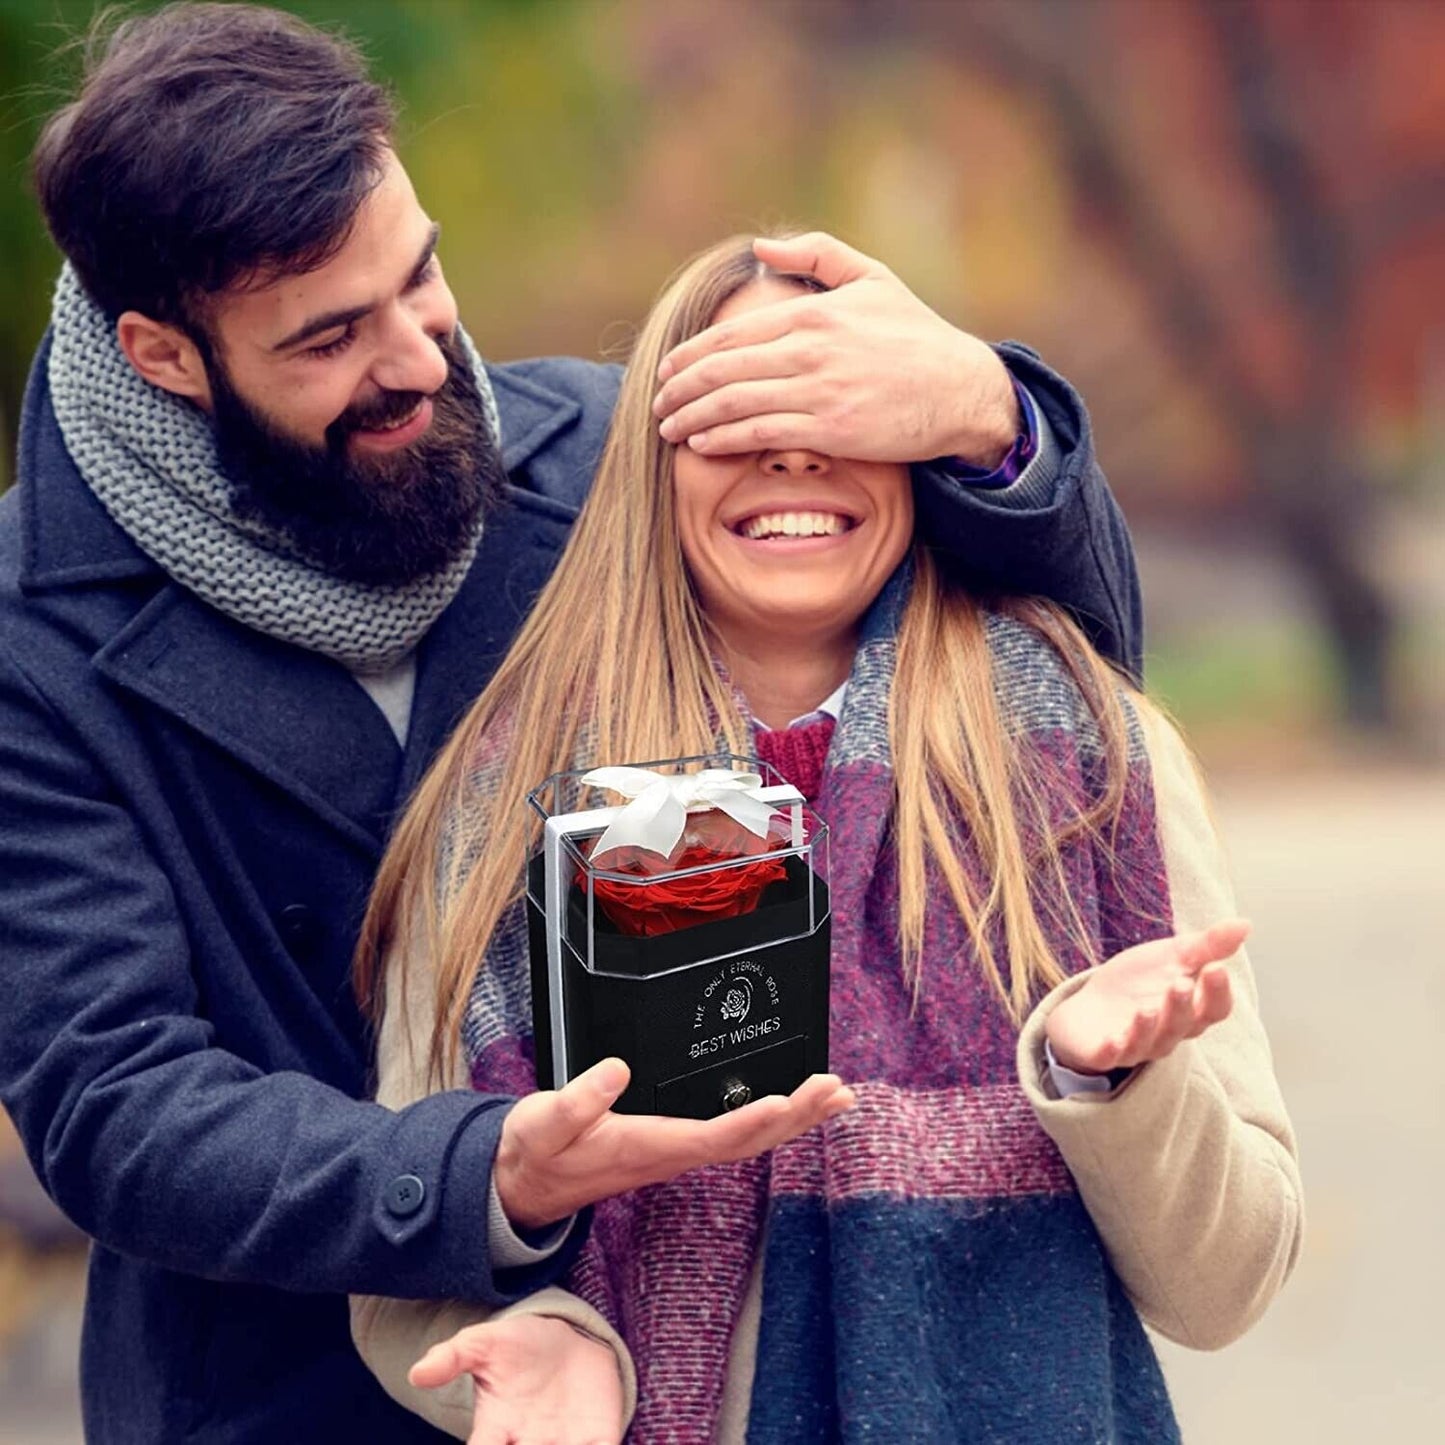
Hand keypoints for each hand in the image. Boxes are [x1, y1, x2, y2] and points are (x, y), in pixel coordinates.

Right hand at [409, 1313, 623, 1444]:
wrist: (568, 1341)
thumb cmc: (519, 1348)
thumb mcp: (485, 1343)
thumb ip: (452, 1357)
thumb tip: (416, 1372)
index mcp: (496, 1430)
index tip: (490, 1443)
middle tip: (531, 1443)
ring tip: (560, 1443)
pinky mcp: (599, 1438)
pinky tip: (602, 1444)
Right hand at [494, 1059, 852, 1228]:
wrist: (526, 1184)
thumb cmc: (538, 1151)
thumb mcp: (545, 1122)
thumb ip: (579, 1099)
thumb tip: (616, 1069)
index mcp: (647, 1146)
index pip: (712, 1138)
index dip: (751, 1122)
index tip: (786, 1102)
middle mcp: (672, 1153)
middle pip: (748, 1141)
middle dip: (795, 1116)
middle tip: (837, 1090)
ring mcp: (677, 1152)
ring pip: (748, 1139)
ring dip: (794, 1119)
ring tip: (836, 1097)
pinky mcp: (676, 1144)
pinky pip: (735, 1135)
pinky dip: (770, 1119)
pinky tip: (791, 1108)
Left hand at [653, 232, 1018, 464]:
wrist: (960, 389)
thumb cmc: (917, 336)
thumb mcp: (873, 278)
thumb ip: (817, 255)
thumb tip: (762, 246)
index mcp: (812, 313)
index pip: (732, 335)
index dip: (691, 355)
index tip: (667, 370)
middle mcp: (809, 349)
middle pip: (723, 369)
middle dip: (680, 388)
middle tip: (656, 403)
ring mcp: (818, 391)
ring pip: (734, 402)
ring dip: (693, 416)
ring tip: (669, 429)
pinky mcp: (830, 429)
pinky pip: (761, 433)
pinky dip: (723, 438)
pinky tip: (702, 443)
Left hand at [1045, 919, 1248, 1075]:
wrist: (1088, 1006)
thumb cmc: (1137, 984)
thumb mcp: (1171, 958)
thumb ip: (1207, 946)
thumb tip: (1245, 924)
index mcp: (1190, 1012)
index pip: (1213, 1008)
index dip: (1217, 992)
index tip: (1216, 968)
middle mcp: (1168, 1034)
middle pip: (1182, 1025)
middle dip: (1181, 1006)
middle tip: (1181, 983)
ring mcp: (1136, 1046)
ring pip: (1150, 1042)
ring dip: (1149, 1027)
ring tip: (1147, 1008)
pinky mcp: (1103, 1053)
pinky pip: (1110, 1057)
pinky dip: (1112, 1051)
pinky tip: (1112, 1041)